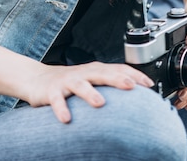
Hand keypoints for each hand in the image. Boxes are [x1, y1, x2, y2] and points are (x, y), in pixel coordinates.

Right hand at [25, 61, 153, 122]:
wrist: (37, 79)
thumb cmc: (71, 83)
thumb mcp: (92, 81)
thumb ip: (110, 86)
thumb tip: (137, 100)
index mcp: (95, 70)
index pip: (118, 68)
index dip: (134, 74)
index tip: (149, 85)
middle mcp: (83, 73)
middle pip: (102, 73)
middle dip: (117, 78)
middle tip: (131, 86)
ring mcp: (67, 81)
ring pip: (80, 85)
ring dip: (90, 93)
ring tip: (100, 103)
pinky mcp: (51, 91)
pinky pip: (57, 100)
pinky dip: (61, 108)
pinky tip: (66, 119)